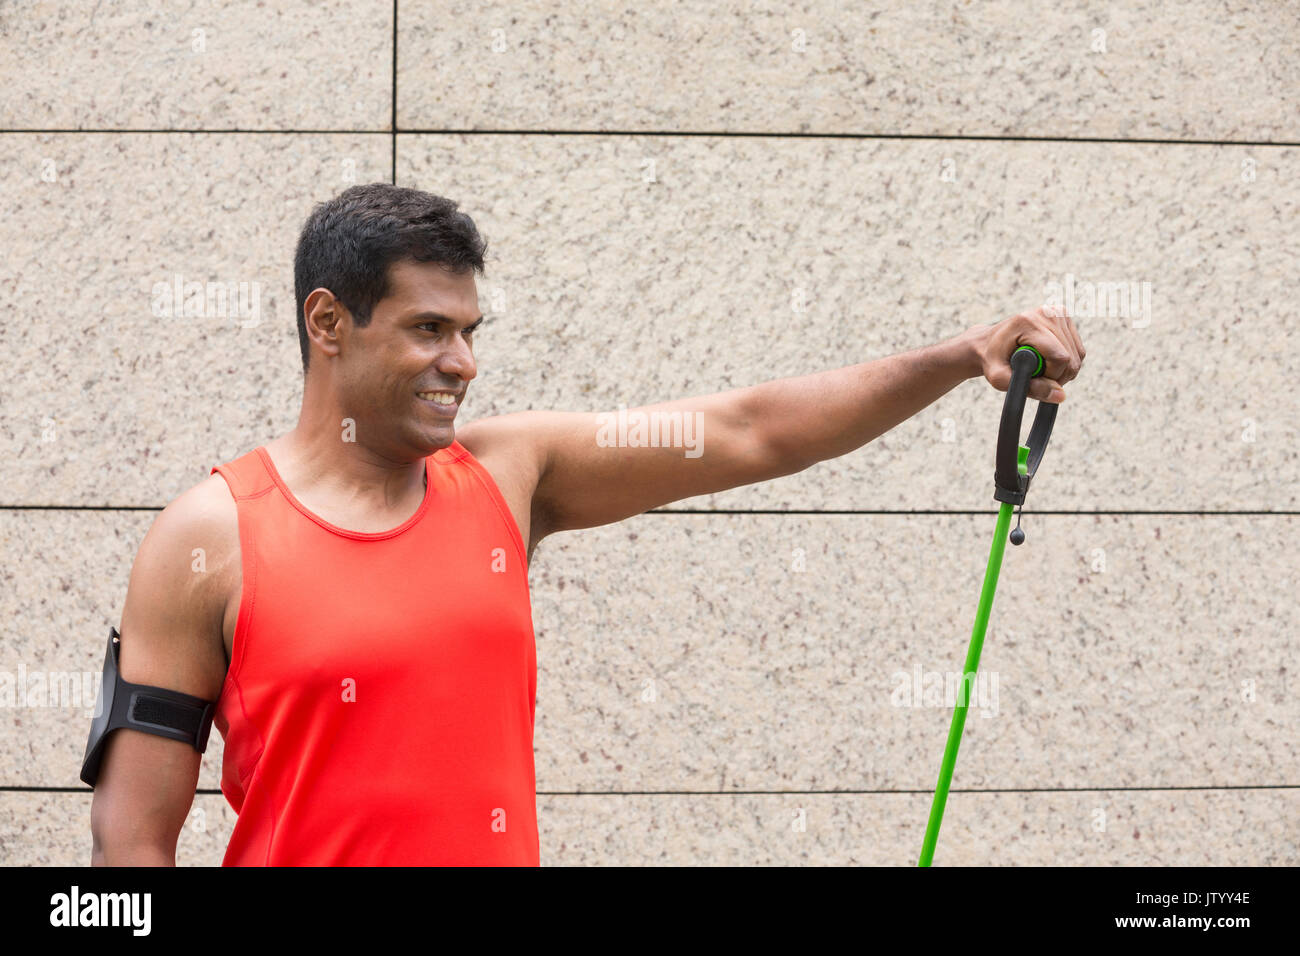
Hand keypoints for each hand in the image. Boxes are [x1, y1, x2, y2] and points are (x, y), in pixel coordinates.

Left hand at [970, 306, 1084, 402]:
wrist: (988, 343)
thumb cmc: (992, 360)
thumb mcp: (1000, 378)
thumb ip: (1029, 388)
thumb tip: (1060, 396)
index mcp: (1028, 322)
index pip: (1060, 357)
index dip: (1052, 376)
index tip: (1036, 379)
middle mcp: (1046, 313)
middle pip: (1072, 357)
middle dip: (1058, 375)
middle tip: (1037, 377)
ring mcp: (1057, 312)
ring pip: (1078, 354)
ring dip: (1063, 370)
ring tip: (1040, 369)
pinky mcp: (1064, 316)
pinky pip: (1078, 349)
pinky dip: (1067, 362)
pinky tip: (1048, 360)